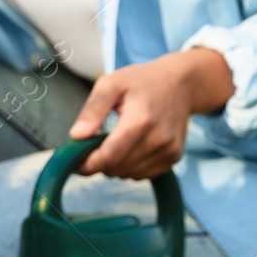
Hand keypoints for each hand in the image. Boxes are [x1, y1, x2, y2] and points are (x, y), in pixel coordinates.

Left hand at [68, 48, 233, 178]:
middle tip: (94, 146)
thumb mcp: (110, 84)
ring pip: (129, 174)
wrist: (181, 84)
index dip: (88, 164)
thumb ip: (92, 110)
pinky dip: (131, 167)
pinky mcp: (174, 157)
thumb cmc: (142, 82)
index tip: (75, 163)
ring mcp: (169, 150)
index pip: (109, 156)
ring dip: (115, 166)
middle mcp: (158, 139)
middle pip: (117, 168)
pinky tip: (130, 148)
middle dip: (100, 162)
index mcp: (139, 121)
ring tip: (114, 143)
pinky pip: (143, 175)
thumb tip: (76, 136)